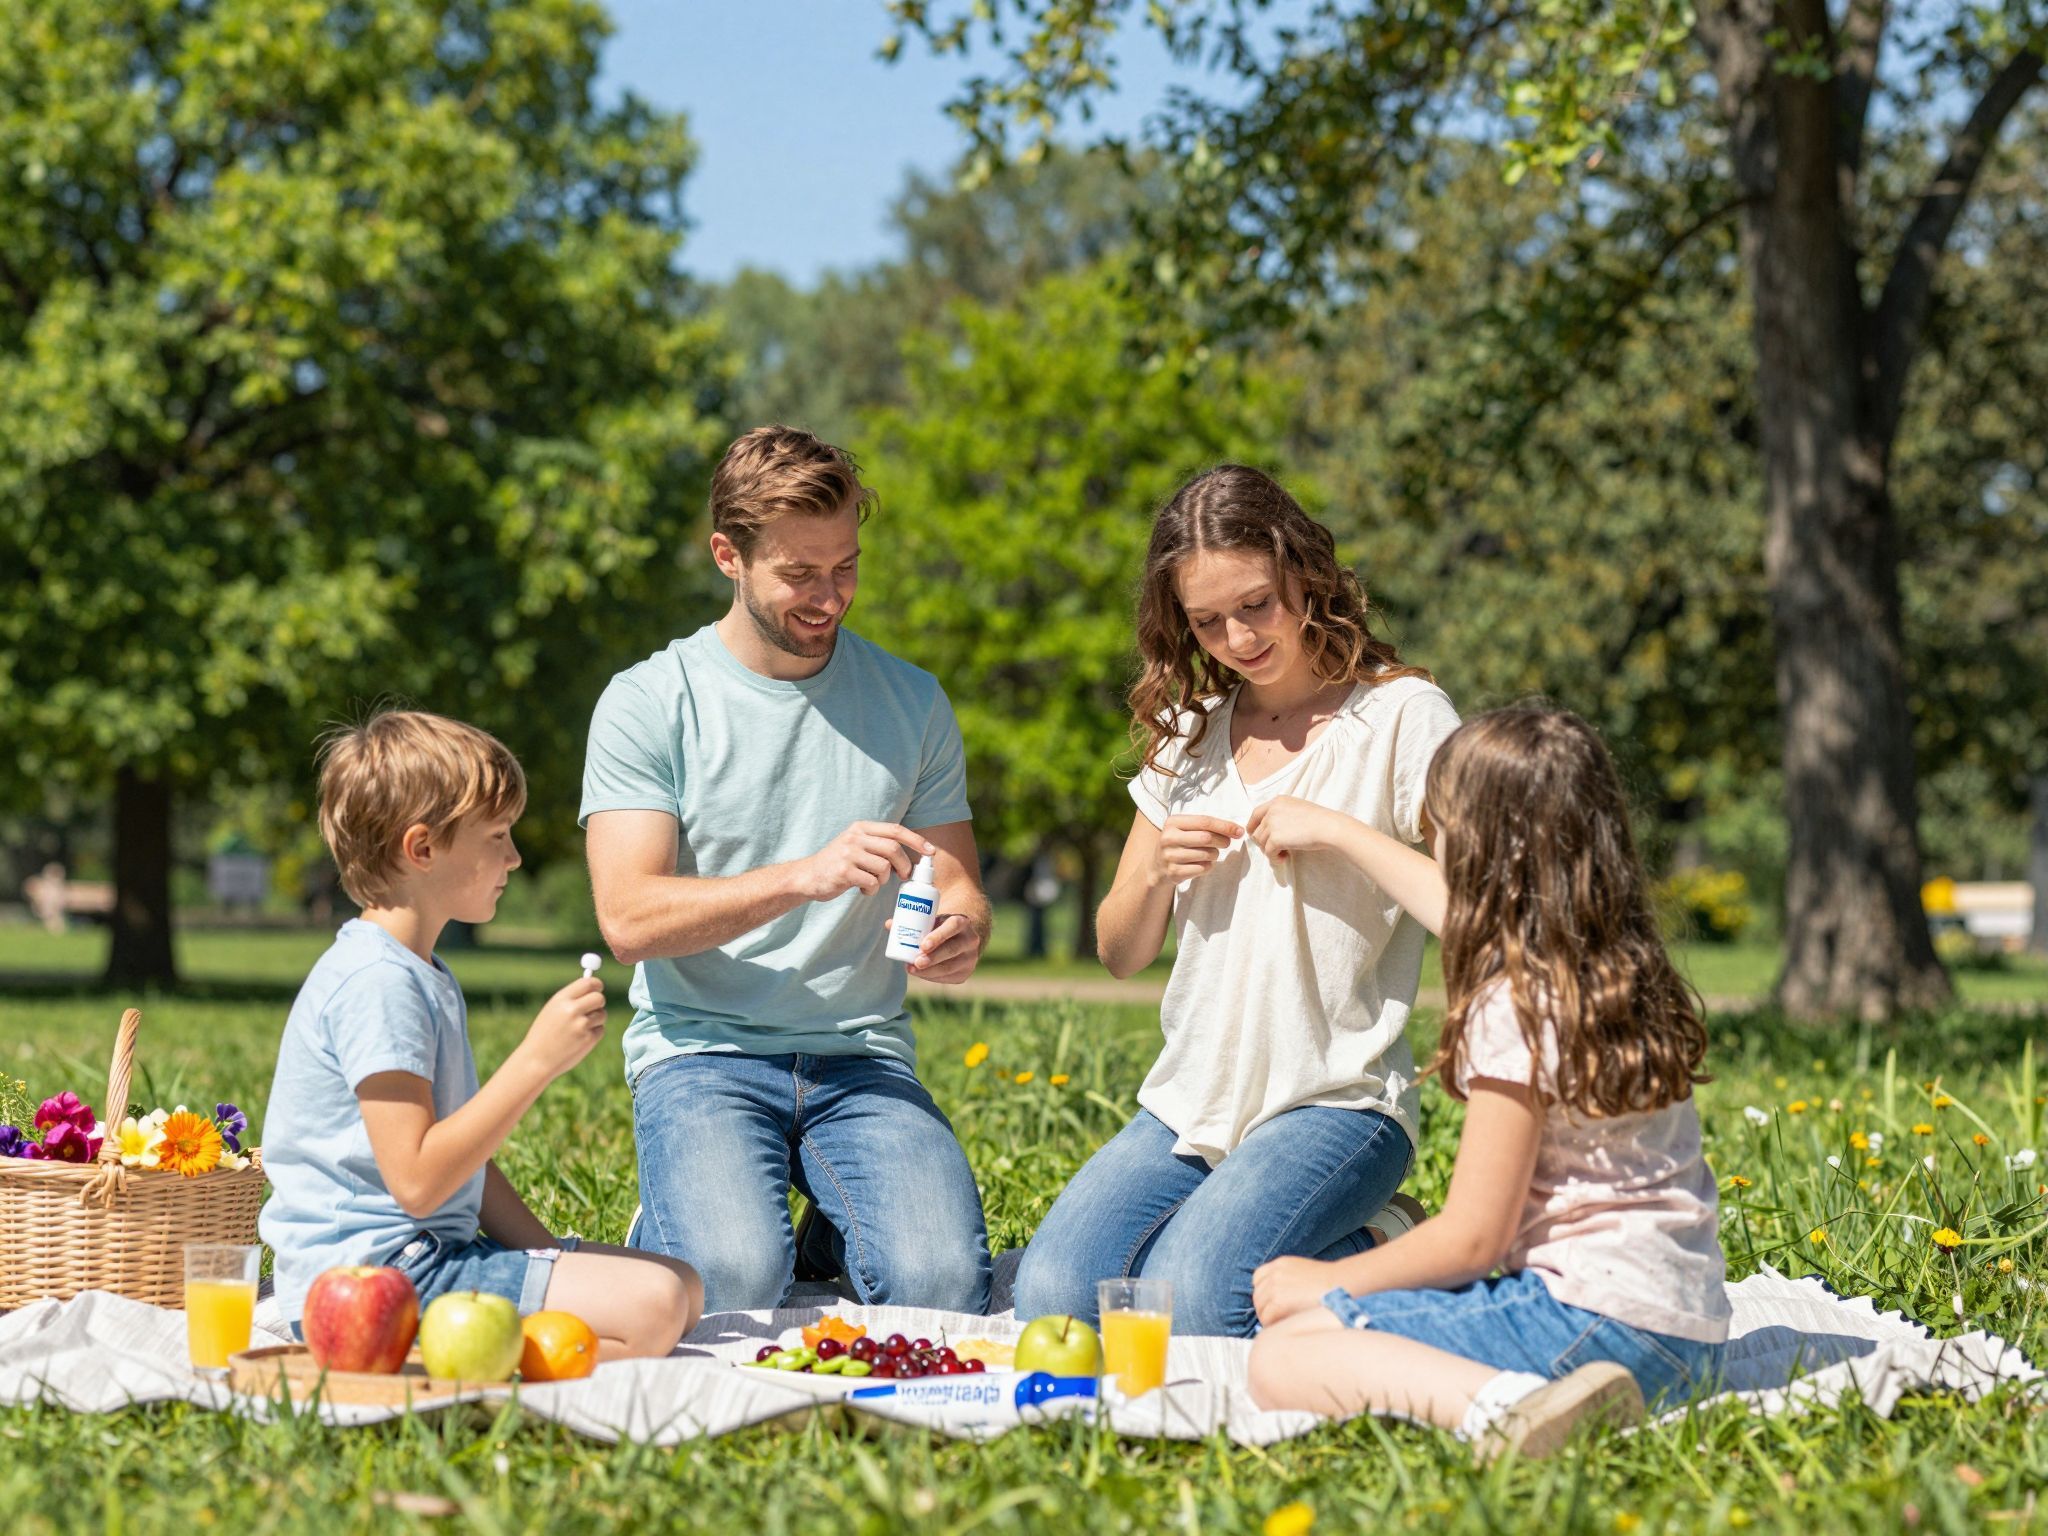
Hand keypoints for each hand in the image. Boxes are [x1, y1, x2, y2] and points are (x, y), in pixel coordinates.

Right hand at [521, 976, 606, 1079]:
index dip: (596, 985)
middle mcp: (572, 1010)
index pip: (588, 983)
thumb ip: (571, 999)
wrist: (536, 1060)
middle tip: (594, 1008)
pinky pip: (600, 1030)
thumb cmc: (543, 1034)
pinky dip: (594, 1034)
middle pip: (599, 998)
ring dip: (596, 1020)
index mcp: (561, 1000)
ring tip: (578, 1028)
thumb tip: (592, 988)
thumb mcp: (551, 1010)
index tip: (598, 989)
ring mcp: (581, 1025)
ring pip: (602, 1015)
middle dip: (599, 1002)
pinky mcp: (588, 1039)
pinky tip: (579, 1040)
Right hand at [800, 821, 933, 900]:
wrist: (808, 876)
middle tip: (904, 876)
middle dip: (904, 865)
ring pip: (884, 867)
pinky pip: (872, 882)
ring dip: (884, 880)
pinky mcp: (844, 872)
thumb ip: (878, 844)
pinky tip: (863, 890)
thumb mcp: (856, 844)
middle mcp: (855, 837)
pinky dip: (872, 889)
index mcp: (861, 828)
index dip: (916, 840)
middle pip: (893, 849)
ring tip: (873, 882)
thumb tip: (911, 854)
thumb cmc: (838, 863)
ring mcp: (848, 853)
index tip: (930, 851)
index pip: (895, 829)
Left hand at [898, 912, 982, 983]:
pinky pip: (948, 977)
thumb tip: (889, 925)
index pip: (953, 927)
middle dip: (932, 958)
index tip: (922, 945)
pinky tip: (921, 973)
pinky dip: (932, 976)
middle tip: (915, 962)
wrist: (960, 937)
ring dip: (930, 970)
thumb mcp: (931, 920)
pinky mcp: (966, 972)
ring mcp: (970, 957)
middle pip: (952, 949)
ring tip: (912, 969)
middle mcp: (970, 939)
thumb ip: (911, 922)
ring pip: (950, 966)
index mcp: (962, 921)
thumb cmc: (939, 927)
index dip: (938, 936)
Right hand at [1152, 814, 1242, 885]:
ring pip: (1207, 854)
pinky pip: (1202, 868)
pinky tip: (1201, 864)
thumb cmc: (1180, 843)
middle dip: (1223, 841)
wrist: (1158, 866)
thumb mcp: (1186, 829)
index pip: (1204, 821)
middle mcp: (1169, 838)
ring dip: (1215, 855)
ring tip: (1209, 854)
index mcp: (1173, 822)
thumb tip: (1238, 831)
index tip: (1240, 831)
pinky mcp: (1174, 872)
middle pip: (1207, 838)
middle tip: (1226, 843)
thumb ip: (1208, 827)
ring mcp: (1170, 856)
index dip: (1225, 826)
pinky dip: (1208, 867)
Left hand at [1245, 796, 1339, 862]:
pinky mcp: (1275, 839)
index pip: (1256, 813)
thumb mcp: (1297, 808)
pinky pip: (1268, 852)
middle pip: (1257, 831)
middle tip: (1278, 849)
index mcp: (1277, 801)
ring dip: (1270, 851)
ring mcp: (1272, 824)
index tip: (1254, 835)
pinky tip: (1284, 858)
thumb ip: (1282, 814)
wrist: (1328, 827)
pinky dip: (1274, 858)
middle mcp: (1272, 810)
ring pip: (1261, 843)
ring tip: (1284, 854)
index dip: (1253, 826)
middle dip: (1264, 842)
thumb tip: (1271, 830)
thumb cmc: (1319, 820)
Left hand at [1252, 1255, 1341, 1326]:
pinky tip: (1288, 1327)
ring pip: (1261, 1309)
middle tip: (1280, 1320)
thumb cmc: (1330, 1285)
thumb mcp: (1304, 1274)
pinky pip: (1267, 1318)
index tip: (1272, 1305)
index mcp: (1280, 1264)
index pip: (1258, 1279)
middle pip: (1258, 1296)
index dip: (1264, 1294)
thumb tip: (1277, 1302)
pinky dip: (1273, 1325)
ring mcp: (1274, 1287)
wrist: (1343, 1286)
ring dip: (1270, 1319)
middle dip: (1266, 1309)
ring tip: (1287, 1324)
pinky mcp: (1278, 1302)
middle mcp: (1274, 1273)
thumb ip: (1288, 1282)